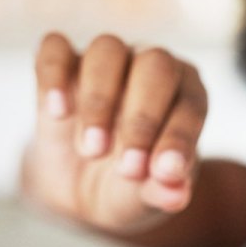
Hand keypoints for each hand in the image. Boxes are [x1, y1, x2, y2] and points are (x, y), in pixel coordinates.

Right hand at [21, 32, 207, 233]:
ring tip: (91, 150)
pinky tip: (57, 111)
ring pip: (107, 49)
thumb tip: (176, 194)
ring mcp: (107, 60)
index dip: (179, 138)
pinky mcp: (62, 63)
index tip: (162, 174)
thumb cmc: (126, 185)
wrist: (79, 187)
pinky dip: (55, 74)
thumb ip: (162, 191)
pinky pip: (55, 48)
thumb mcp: (144, 198)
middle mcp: (150, 66)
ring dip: (99, 100)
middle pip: (155, 65)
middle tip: (127, 169)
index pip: (190, 105)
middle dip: (142, 119)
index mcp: (186, 95)